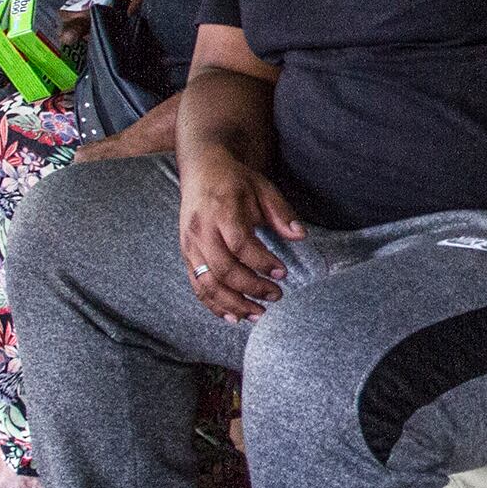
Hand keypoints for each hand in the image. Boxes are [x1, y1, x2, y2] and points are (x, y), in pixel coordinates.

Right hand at [178, 152, 303, 318]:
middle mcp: (201, 231)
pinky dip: (214, 305)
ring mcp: (190, 245)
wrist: (200, 171)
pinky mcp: (186, 255)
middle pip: (223, 269)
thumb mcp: (262, 188)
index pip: (240, 244)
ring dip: (233, 304)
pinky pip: (197, 286)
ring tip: (258, 314)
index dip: (262, 262)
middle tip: (276, 296)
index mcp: (221, 211)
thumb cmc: (235, 181)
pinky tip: (233, 316)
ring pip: (207, 283)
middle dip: (251, 288)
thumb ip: (281, 213)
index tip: (283, 273)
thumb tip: (300, 236)